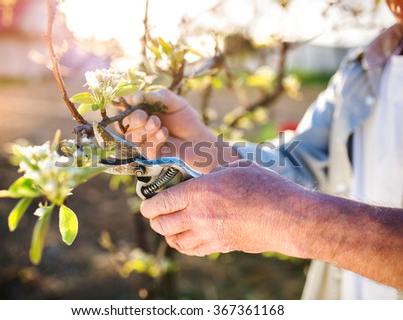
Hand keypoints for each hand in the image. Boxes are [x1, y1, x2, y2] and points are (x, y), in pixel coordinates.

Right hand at [122, 89, 237, 172]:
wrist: (199, 139)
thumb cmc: (186, 120)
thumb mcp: (175, 102)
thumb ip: (158, 96)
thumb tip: (137, 96)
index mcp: (142, 111)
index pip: (124, 107)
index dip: (125, 104)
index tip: (134, 100)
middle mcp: (139, 127)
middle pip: (124, 124)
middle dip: (135, 118)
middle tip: (147, 116)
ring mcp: (143, 142)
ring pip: (131, 137)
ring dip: (145, 129)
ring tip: (159, 125)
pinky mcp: (150, 154)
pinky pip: (144, 148)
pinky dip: (154, 139)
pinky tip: (164, 134)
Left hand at [139, 160, 307, 256]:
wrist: (287, 217)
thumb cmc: (264, 186)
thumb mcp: (235, 167)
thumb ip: (213, 169)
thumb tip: (202, 163)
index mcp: (198, 191)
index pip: (159, 203)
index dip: (148, 206)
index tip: (147, 204)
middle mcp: (197, 215)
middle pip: (161, 225)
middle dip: (155, 219)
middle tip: (158, 213)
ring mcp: (208, 234)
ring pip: (173, 241)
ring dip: (168, 234)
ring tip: (171, 226)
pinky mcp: (220, 246)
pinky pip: (192, 250)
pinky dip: (184, 245)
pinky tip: (188, 237)